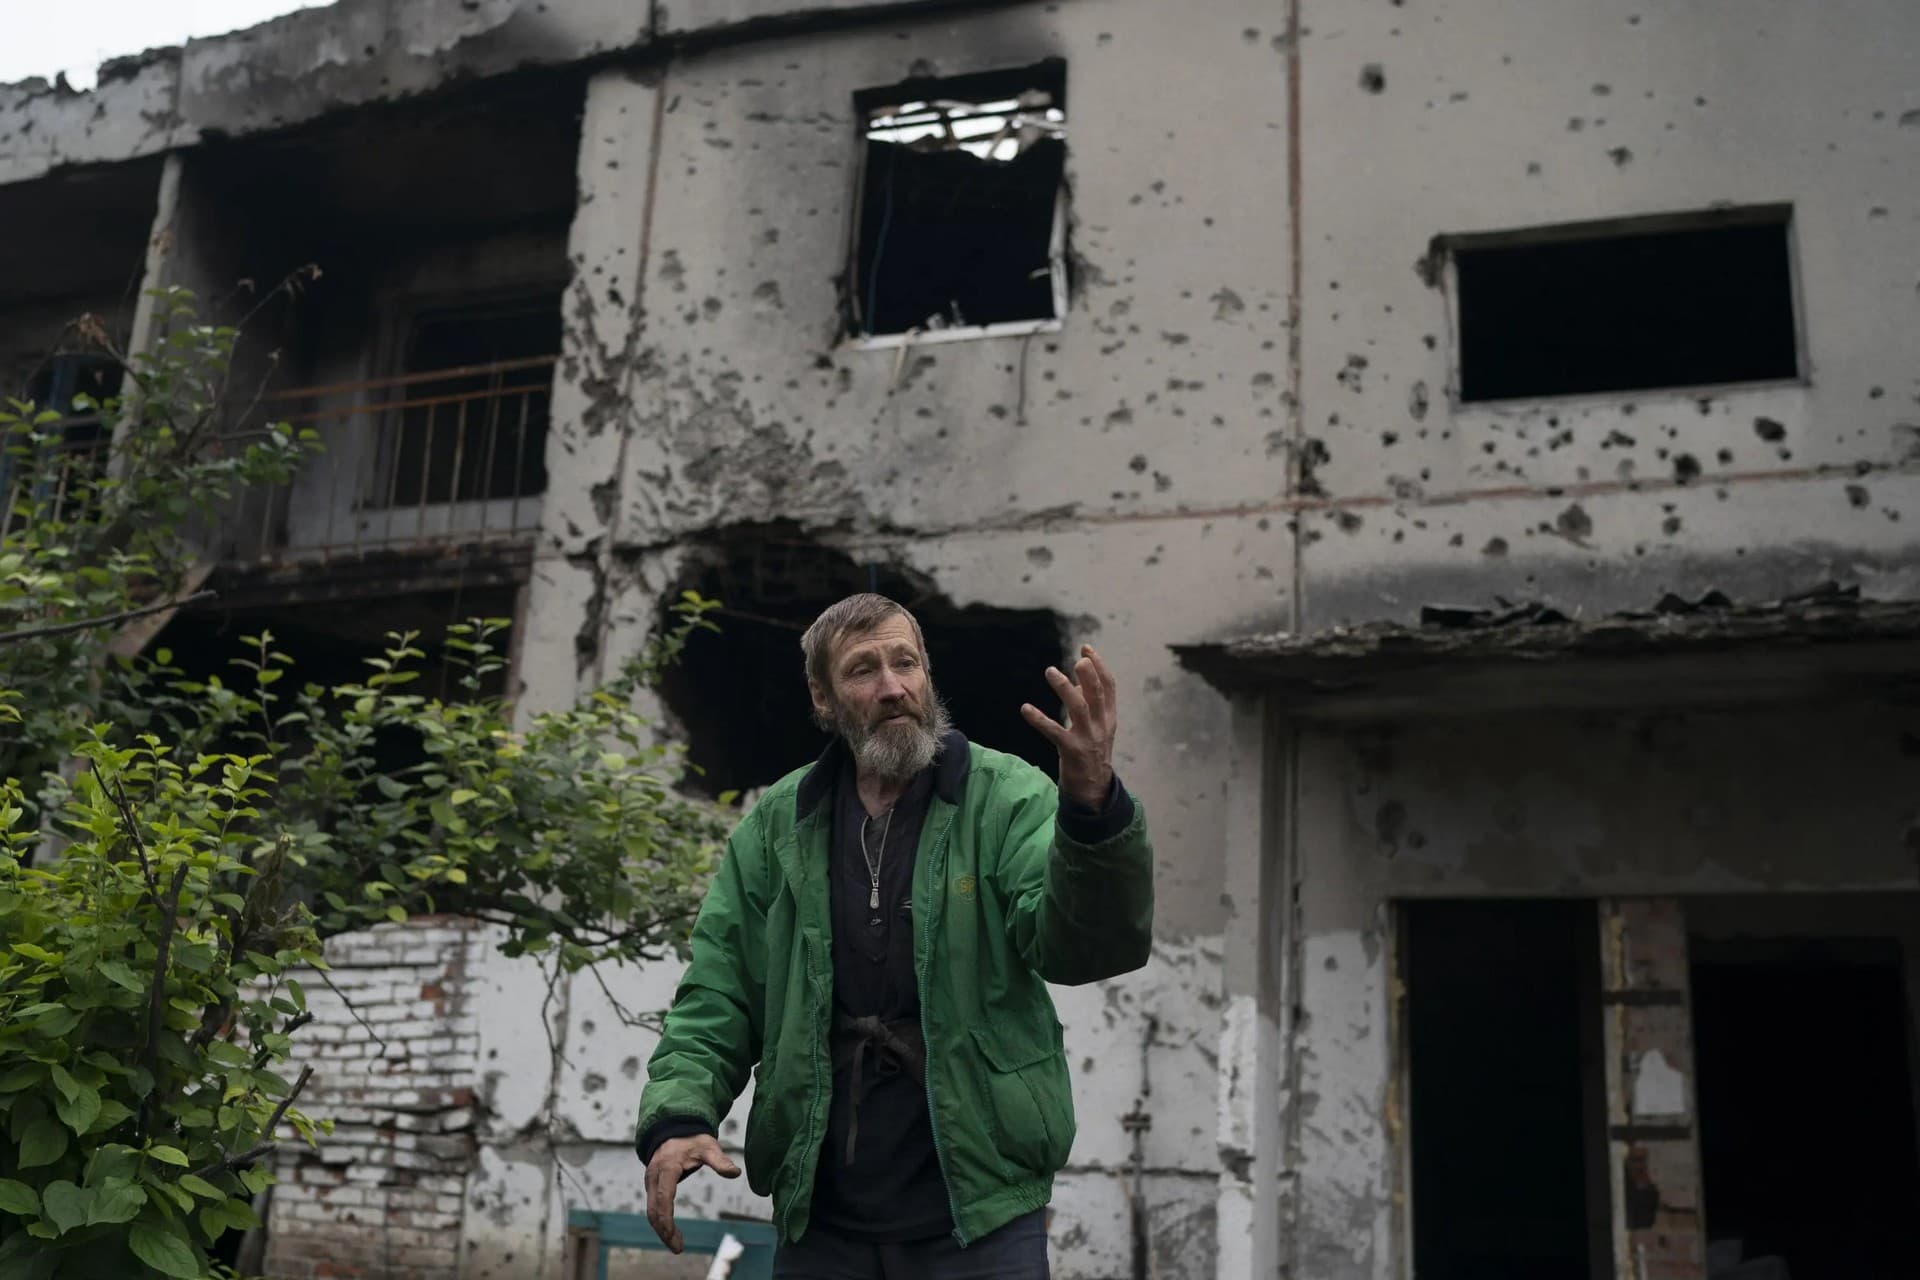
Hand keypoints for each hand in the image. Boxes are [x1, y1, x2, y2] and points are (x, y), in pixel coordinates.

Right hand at [645, 1133, 740, 1252]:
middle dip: (664, 1231)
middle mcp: (654, 1176)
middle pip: (653, 1210)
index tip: (673, 1235)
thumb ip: (720, 1160)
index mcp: (667, 1167)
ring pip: (651, 1211)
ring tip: (676, 1245)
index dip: (667, 1218)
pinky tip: (670, 1233)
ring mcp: (650, 1181)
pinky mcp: (651, 1185)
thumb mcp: (708, 1146)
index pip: (663, 1197)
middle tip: (678, 1248)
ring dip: (661, 1230)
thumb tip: (735, 1173)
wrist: (674, 1129)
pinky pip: (652, 1207)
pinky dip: (660, 1222)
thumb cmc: (693, 1139)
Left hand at [1022, 644, 1117, 809]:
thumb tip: (1072, 682)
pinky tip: (1025, 708)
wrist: (1093, 789)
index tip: (1086, 648)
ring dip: (1064, 688)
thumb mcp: (1096, 728)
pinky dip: (1039, 719)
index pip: (1109, 686)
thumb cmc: (1091, 753)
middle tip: (1078, 658)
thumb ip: (1087, 705)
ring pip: (1079, 708)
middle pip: (1097, 694)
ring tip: (1050, 671)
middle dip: (1089, 674)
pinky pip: (1054, 732)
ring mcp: (1087, 738)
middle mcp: (1101, 725)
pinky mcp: (1071, 751)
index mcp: (1109, 717)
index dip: (1099, 665)